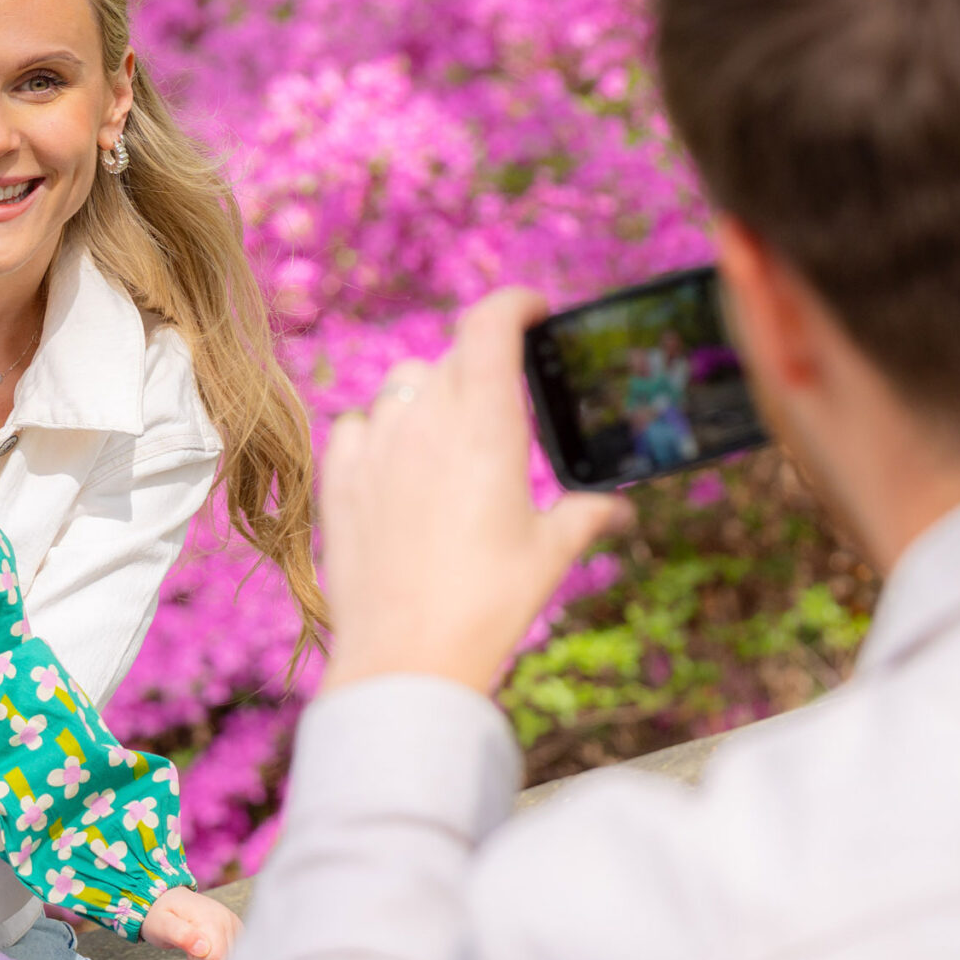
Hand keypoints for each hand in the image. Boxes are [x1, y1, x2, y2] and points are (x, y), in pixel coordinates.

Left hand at [141, 888, 240, 959]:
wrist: (168, 899)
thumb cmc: (162, 914)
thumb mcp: (162, 926)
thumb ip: (181, 936)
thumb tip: (203, 949)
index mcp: (211, 919)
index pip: (217, 958)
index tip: (188, 952)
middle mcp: (227, 919)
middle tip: (191, 951)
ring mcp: (234, 924)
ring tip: (198, 948)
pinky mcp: (237, 929)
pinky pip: (235, 955)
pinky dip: (221, 959)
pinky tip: (208, 949)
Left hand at [318, 288, 632, 696]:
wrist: (406, 656)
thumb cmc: (488, 604)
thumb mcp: (549, 554)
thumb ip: (586, 516)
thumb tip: (620, 510)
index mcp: (487, 425)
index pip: (491, 324)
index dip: (515, 303)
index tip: (534, 310)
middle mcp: (426, 420)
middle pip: (452, 357)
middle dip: (482, 366)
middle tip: (502, 406)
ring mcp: (376, 446)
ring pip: (402, 387)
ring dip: (429, 398)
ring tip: (450, 443)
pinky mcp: (339, 477)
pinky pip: (356, 426)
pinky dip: (378, 433)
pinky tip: (396, 469)